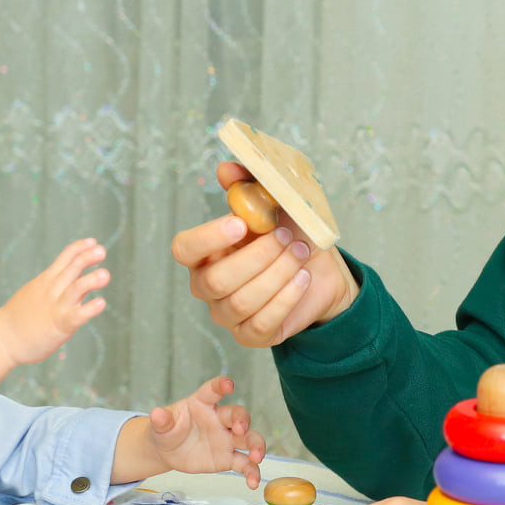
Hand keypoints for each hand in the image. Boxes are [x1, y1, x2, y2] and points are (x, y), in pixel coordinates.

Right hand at [0, 238, 109, 366]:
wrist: (3, 339)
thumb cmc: (21, 316)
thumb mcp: (36, 291)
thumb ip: (56, 283)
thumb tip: (76, 274)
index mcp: (46, 280)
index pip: (65, 258)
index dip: (79, 248)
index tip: (93, 241)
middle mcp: (52, 290)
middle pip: (72, 268)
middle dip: (87, 258)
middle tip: (102, 251)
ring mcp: (56, 307)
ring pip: (76, 289)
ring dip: (91, 280)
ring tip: (105, 274)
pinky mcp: (60, 325)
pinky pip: (77, 315)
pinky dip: (90, 309)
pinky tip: (101, 303)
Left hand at [140, 375, 266, 487]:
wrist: (168, 451)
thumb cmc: (168, 430)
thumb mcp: (161, 426)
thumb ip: (162, 420)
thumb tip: (156, 414)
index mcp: (203, 404)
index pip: (213, 390)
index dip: (221, 385)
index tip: (229, 384)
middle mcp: (219, 419)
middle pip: (237, 415)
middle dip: (243, 420)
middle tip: (241, 429)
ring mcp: (226, 438)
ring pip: (248, 438)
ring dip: (256, 445)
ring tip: (256, 457)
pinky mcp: (228, 458)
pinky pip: (244, 463)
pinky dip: (251, 472)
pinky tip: (253, 482)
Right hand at [171, 161, 357, 347]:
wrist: (320, 269)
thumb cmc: (288, 234)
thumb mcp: (273, 205)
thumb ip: (248, 186)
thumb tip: (227, 168)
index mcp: (203, 252)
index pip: (184, 249)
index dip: (208, 238)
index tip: (240, 222)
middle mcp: (207, 286)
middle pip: (218, 280)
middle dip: (259, 256)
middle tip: (288, 238)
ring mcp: (227, 314)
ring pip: (242, 302)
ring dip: (278, 274)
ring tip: (301, 254)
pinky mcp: (251, 336)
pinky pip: (262, 324)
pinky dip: (286, 298)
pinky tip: (302, 279)